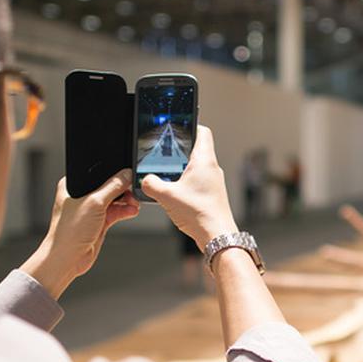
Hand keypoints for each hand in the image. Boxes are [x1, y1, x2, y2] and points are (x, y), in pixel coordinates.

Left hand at [21, 170, 138, 297]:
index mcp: (72, 184)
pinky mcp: (98, 222)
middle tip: (134, 189)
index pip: (97, 172)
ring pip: (114, 200)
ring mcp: (90, 210)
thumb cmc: (68, 232)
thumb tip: (126, 175)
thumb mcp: (94, 203)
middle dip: (123, 188)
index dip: (113, 172)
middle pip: (108, 186)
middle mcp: (81, 196)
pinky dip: (124, 211)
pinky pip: (115, 212)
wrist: (67, 259)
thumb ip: (112, 187)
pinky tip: (132, 211)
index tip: (128, 173)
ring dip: (126, 200)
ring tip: (134, 203)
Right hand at [140, 126, 238, 249]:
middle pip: (197, 149)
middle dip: (180, 149)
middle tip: (166, 151)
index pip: (202, 131)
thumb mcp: (167, 196)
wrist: (216, 237)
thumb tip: (145, 180)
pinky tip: (176, 192)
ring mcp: (214, 182)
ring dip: (182, 168)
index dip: (191, 124)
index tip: (178, 125)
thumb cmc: (199, 214)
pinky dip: (186, 182)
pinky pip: (198, 181)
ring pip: (197, 166)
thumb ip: (151, 184)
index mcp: (204, 161)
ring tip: (167, 173)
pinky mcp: (213, 195)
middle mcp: (212, 169)